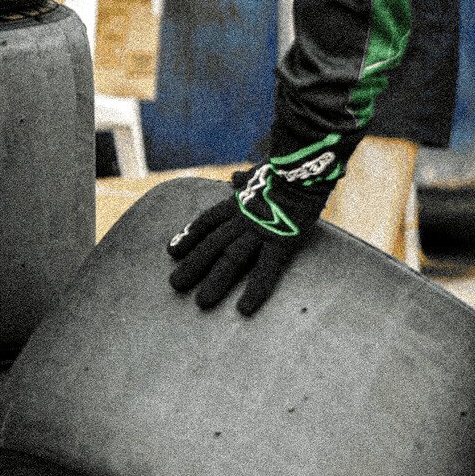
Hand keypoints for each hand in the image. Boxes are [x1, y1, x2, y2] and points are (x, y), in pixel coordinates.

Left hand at [166, 160, 335, 315]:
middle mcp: (241, 218)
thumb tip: (235, 177)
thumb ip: (245, 177)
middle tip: (175, 285)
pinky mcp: (280, 241)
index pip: (207, 221)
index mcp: (236, 202)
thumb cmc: (285, 166)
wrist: (302, 166)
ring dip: (214, 281)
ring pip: (230, 259)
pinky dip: (254, 290)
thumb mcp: (258, 169)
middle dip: (192, 265)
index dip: (189, 236)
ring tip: (201, 302)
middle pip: (211, 244)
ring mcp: (259, 231)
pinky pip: (265, 269)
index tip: (172, 251)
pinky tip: (244, 308)